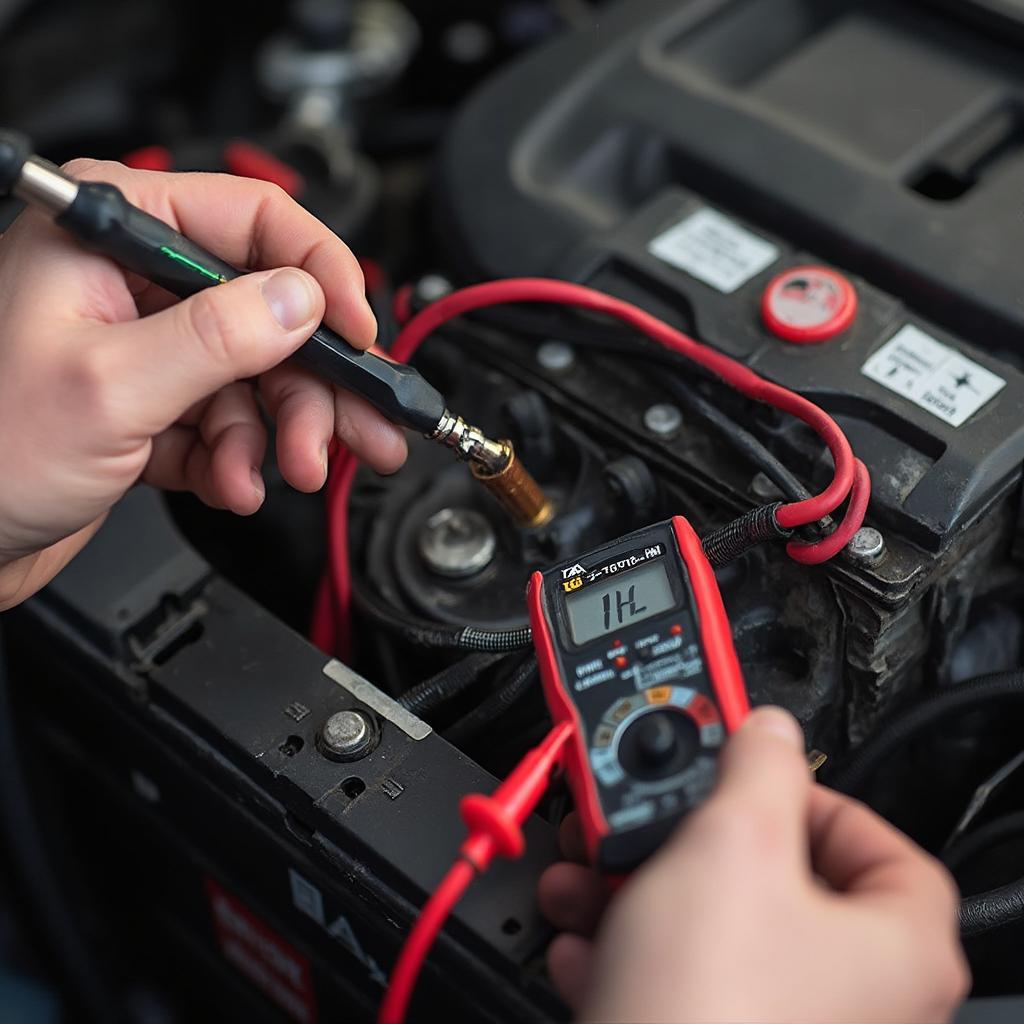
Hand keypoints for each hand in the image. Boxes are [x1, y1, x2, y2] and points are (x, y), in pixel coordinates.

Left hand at [0, 160, 406, 609]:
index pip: (253, 222)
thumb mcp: (111, 388)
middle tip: (355, 432)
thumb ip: (217, 339)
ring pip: (258, 375)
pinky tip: (232, 484)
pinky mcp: (154, 403)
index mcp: (110, 234)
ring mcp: (147, 345)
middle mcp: (134, 280)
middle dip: (313, 384)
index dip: (320, 276)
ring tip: (285, 473)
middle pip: (270, 313)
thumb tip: (301, 302)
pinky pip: (228, 421)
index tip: (359, 336)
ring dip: (280, 433)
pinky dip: (240, 458)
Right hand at [539, 707, 969, 1022]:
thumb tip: (770, 731)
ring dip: (638, 891)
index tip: (746, 777)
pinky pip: (678, 983)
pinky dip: (628, 953)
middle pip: (775, 882)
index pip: (878, 843)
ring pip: (712, 930)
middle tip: (649, 816)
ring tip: (588, 876)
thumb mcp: (731, 842)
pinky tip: (583, 943)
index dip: (809, 795)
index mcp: (896, 948)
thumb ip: (758, 766)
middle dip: (686, 839)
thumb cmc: (709, 1010)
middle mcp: (855, 1000)